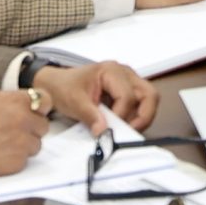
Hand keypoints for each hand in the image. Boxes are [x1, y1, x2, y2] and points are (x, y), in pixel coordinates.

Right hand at [0, 91, 50, 175]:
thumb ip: (9, 102)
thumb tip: (25, 103)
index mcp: (14, 101)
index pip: (45, 99)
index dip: (41, 108)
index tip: (36, 112)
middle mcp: (23, 119)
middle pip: (43, 125)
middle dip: (32, 129)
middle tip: (14, 133)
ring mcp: (23, 141)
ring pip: (36, 144)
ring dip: (24, 146)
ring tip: (3, 146)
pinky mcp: (19, 160)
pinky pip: (25, 159)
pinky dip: (15, 159)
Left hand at [33, 61, 160, 137]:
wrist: (55, 84)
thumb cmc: (64, 88)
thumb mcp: (74, 102)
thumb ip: (90, 116)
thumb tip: (104, 132)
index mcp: (112, 71)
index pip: (127, 96)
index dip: (121, 116)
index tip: (109, 130)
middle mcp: (126, 73)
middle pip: (149, 94)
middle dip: (144, 116)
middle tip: (131, 132)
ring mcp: (129, 81)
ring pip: (149, 98)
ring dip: (142, 116)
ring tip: (126, 129)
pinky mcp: (128, 89)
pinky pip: (142, 103)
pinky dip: (136, 115)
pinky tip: (122, 124)